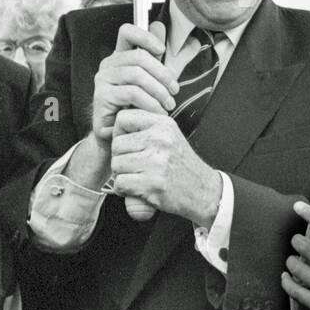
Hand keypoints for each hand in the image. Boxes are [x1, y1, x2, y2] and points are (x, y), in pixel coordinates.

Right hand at [91, 21, 178, 146]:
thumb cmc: (138, 109)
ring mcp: (102, 80)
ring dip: (158, 91)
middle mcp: (108, 65)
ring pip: (136, 75)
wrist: (122, 137)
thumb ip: (161, 58)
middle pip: (138, 56)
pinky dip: (149, 103)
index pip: (127, 31)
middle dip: (162, 73)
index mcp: (121, 57)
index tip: (161, 50)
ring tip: (168, 106)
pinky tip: (157, 113)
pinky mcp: (101, 96)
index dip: (145, 35)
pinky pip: (131, 93)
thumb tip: (168, 29)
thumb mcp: (154, 81)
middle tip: (174, 91)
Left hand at [111, 109, 222, 226]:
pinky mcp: (152, 183)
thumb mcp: (169, 137)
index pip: (123, 118)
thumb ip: (144, 129)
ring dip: (122, 175)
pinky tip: (138, 189)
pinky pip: (120, 183)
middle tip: (134, 167)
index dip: (119, 132)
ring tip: (138, 178)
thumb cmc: (182, 165)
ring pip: (116, 165)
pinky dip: (124, 190)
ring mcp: (156, 161)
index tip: (128, 144)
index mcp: (163, 124)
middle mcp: (160, 139)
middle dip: (120, 158)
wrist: (203, 191)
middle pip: (116, 144)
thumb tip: (106, 129)